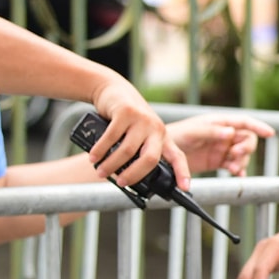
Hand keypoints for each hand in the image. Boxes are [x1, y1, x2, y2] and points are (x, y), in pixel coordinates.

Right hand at [87, 75, 180, 189]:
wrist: (115, 90)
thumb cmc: (128, 119)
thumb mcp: (141, 134)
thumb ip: (140, 152)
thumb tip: (129, 179)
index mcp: (163, 137)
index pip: (178, 157)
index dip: (183, 173)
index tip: (185, 188)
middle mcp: (156, 128)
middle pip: (150, 159)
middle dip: (134, 175)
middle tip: (121, 183)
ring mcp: (142, 120)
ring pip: (127, 151)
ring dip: (111, 165)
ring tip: (101, 172)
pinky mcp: (126, 112)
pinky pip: (111, 137)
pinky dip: (100, 150)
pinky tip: (94, 157)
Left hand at [168, 113, 274, 177]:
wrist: (162, 154)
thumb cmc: (175, 137)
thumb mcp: (193, 132)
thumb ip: (212, 132)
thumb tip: (231, 132)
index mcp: (219, 123)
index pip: (244, 122)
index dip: (258, 126)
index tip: (270, 133)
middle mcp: (223, 135)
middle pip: (247, 140)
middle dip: (246, 148)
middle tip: (237, 156)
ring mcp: (222, 148)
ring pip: (243, 154)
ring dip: (242, 161)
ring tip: (233, 168)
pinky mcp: (218, 161)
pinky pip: (235, 166)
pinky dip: (238, 170)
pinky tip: (236, 174)